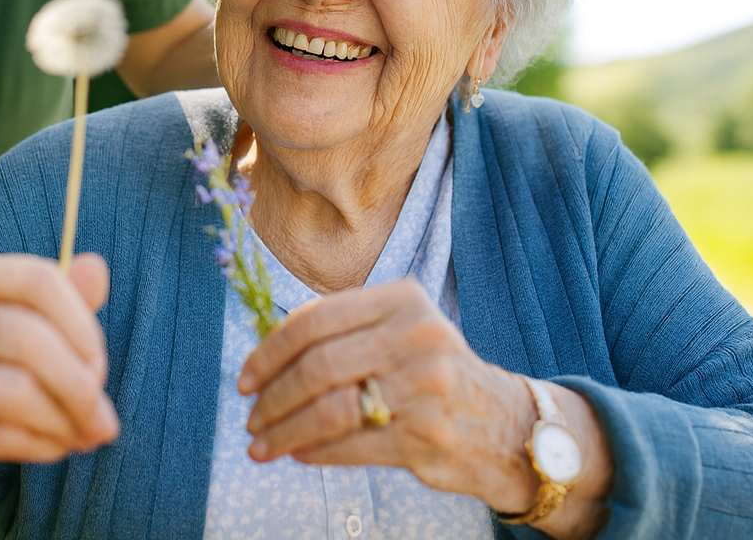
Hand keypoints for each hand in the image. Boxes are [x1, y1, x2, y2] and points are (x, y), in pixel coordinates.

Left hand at [238, 277, 611, 537]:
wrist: (507, 423)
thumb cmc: (432, 371)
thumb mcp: (398, 330)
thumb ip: (342, 330)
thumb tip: (265, 352)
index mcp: (401, 299)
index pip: (315, 320)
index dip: (269, 351)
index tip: (245, 377)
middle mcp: (416, 336)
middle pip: (318, 366)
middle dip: (272, 396)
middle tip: (250, 416)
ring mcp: (425, 388)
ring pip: (330, 410)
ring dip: (285, 430)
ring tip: (261, 444)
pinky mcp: (427, 436)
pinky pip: (352, 445)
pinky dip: (315, 451)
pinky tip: (297, 453)